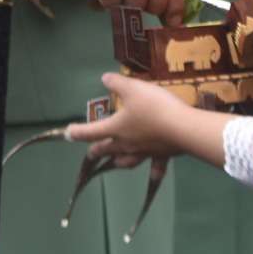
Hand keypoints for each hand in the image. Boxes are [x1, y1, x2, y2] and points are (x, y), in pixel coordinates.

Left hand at [67, 72, 219, 167]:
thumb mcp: (133, 88)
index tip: (69, 133)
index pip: (91, 132)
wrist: (183, 128)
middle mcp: (127, 144)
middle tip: (90, 153)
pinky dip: (153, 172)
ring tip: (114, 162)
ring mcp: (144, 153)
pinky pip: (156, 168)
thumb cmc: (154, 107)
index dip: (78, 132)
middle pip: (106, 150)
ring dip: (117, 162)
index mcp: (116, 128)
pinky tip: (154, 175)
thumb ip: (117, 83)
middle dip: (96, 151)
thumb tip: (104, 78)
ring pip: (125, 161)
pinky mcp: (161, 156)